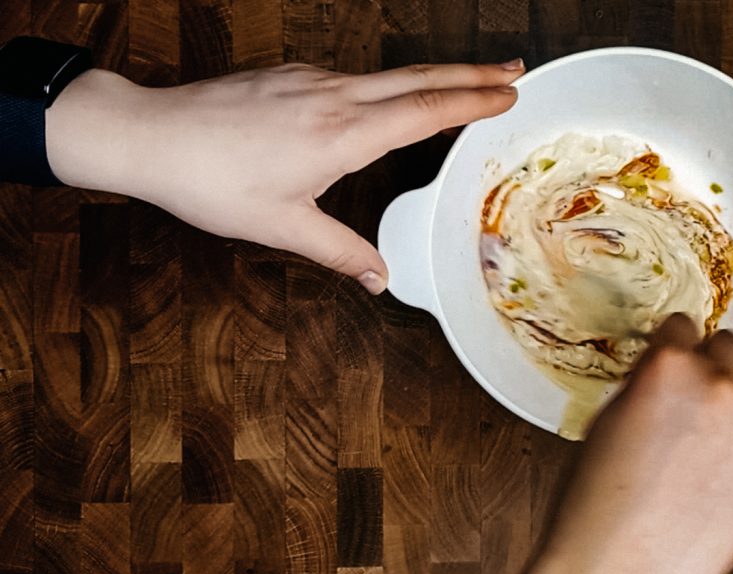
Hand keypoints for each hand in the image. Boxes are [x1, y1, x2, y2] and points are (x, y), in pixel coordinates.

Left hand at [45, 60, 524, 292]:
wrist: (151, 135)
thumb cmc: (212, 182)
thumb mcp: (283, 227)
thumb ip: (340, 252)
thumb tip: (378, 279)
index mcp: (342, 134)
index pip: (424, 110)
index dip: (472, 100)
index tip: (509, 93)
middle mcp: (334, 96)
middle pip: (418, 77)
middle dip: (472, 70)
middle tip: (514, 68)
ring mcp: (310, 79)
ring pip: (388, 72)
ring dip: (434, 74)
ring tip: (464, 80)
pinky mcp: (289, 75)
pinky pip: (353, 75)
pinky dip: (388, 82)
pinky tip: (387, 97)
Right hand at [528, 314, 732, 573]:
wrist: (619, 568)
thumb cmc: (597, 507)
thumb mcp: (606, 420)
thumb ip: (645, 384)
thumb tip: (662, 376)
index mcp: (668, 367)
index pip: (683, 323)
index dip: (672, 343)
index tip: (672, 353)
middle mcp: (717, 389)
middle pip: (730, 347)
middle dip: (709, 367)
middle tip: (690, 396)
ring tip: (701, 447)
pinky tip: (712, 477)